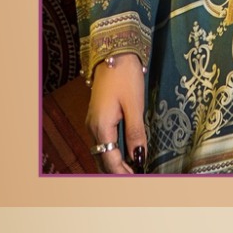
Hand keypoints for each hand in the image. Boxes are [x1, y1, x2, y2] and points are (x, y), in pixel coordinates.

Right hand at [86, 52, 146, 174]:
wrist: (114, 53)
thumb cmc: (125, 76)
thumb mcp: (134, 105)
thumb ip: (136, 132)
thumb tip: (139, 156)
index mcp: (101, 126)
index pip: (110, 160)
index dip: (123, 172)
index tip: (138, 179)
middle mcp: (93, 127)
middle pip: (103, 158)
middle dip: (118, 171)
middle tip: (137, 178)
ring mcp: (94, 122)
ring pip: (102, 150)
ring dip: (114, 162)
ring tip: (133, 169)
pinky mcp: (98, 116)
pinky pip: (103, 141)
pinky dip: (112, 151)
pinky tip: (124, 153)